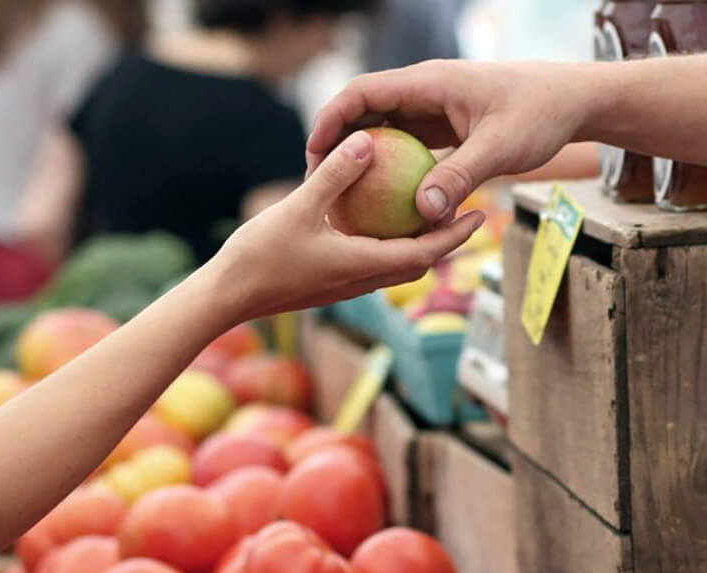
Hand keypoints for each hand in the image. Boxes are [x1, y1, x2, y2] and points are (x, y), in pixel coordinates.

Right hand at [207, 130, 484, 323]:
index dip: (455, 235)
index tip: (480, 215)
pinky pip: (372, 262)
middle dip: (446, 240)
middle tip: (468, 210)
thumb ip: (335, 175)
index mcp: (364, 266)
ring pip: (396, 265)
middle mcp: (363, 280)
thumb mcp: (298, 208)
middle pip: (419, 261)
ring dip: (419, 244)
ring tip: (431, 213)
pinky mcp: (331, 283)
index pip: (425, 253)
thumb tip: (367, 141)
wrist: (226, 297)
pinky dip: (388, 244)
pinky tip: (380, 220)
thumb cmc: (259, 256)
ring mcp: (347, 284)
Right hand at [306, 61, 591, 225]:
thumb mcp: (500, 148)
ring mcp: (435, 110)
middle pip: (365, 112)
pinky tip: (386, 204)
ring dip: (364, 159)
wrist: (571, 102)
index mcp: (429, 83)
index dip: (331, 120)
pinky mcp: (446, 128)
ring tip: (344, 197)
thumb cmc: (539, 115)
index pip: (362, 93)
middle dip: (338, 144)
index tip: (313, 155)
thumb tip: (423, 213)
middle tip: (319, 183)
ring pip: (385, 131)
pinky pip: (409, 147)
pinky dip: (394, 170)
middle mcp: (425, 92)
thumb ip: (460, 177)